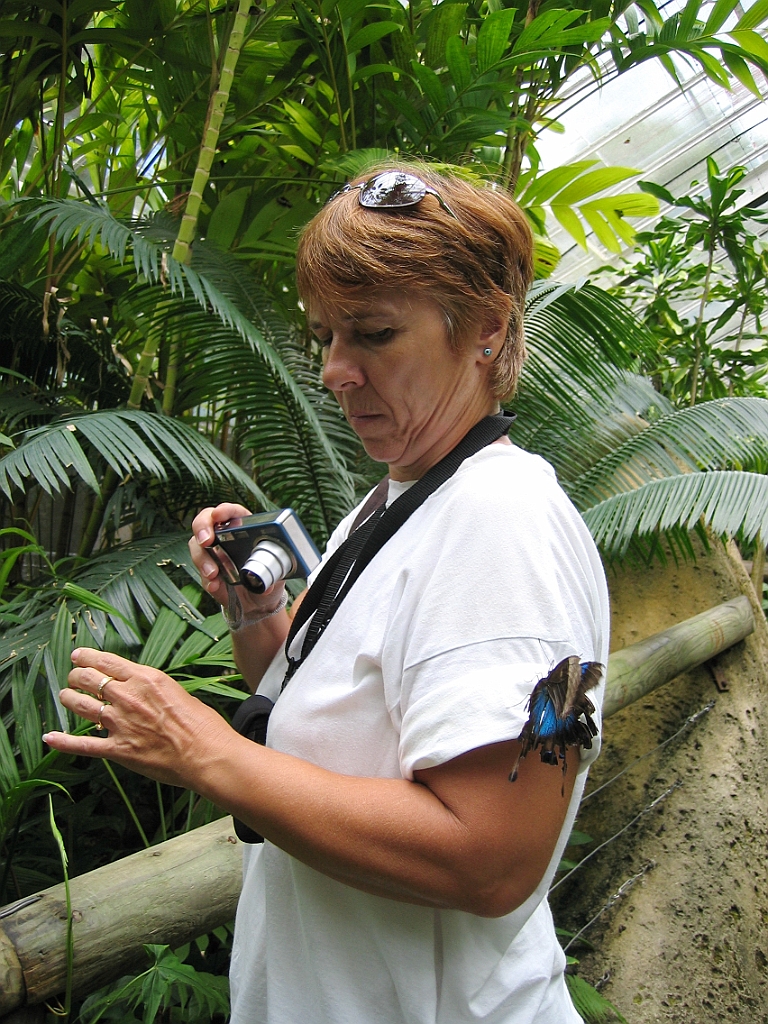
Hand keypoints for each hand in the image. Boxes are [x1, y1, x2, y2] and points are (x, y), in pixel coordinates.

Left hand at [43, 648, 236, 787]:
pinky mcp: (118, 749)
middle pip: (88, 679)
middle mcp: (128, 697)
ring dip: (68, 699)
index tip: (78, 656)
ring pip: (81, 706)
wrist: (207, 754)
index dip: (87, 657)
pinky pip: (82, 745)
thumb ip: (153, 689)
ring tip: (64, 696)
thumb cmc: (202, 724)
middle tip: (73, 677)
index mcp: (146, 678)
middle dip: (76, 676)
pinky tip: (49, 737)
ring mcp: (120, 723)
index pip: (107, 661)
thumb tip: (141, 691)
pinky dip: (63, 742)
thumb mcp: (177, 692)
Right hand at [189, 503, 285, 618]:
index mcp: (245, 528)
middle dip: (202, 527)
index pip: (233, 512)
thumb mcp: (277, 573)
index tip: (218, 515)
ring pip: (197, 546)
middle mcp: (225, 537)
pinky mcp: (207, 570)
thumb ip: (273, 574)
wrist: (258, 602)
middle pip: (205, 521)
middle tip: (206, 541)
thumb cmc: (269, 579)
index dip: (224, 510)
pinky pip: (200, 571)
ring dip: (203, 559)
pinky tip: (215, 585)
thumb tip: (268, 583)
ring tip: (213, 573)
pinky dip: (206, 579)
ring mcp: (213, 553)